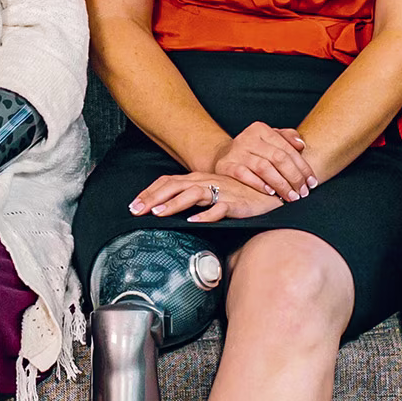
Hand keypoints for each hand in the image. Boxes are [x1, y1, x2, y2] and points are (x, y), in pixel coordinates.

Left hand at [127, 171, 284, 224]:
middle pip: (175, 186)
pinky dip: (205, 215)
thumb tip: (164, 209)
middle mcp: (206, 182)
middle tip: (136, 210)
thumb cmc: (236, 195)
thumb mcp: (208, 193)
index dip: (149, 192)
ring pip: (193, 194)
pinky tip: (193, 221)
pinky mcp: (234, 203)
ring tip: (159, 213)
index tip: (133, 205)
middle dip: (153, 198)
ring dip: (174, 203)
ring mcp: (220, 191)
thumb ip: (189, 197)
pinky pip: (218, 208)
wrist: (267, 196)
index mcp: (197, 179)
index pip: (168, 182)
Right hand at [208, 121, 316, 201]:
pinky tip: (271, 193)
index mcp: (261, 129)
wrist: (223, 156)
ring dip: (280, 184)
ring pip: (263, 168)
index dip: (303, 167)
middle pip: (278, 158)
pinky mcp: (225, 165)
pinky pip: (244, 175)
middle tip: (303, 193)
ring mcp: (235, 152)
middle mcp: (247, 138)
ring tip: (291, 196)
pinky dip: (259, 184)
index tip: (312, 182)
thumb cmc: (253, 150)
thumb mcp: (269, 140)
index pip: (287, 149)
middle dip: (294, 177)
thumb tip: (300, 145)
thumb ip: (286, 138)